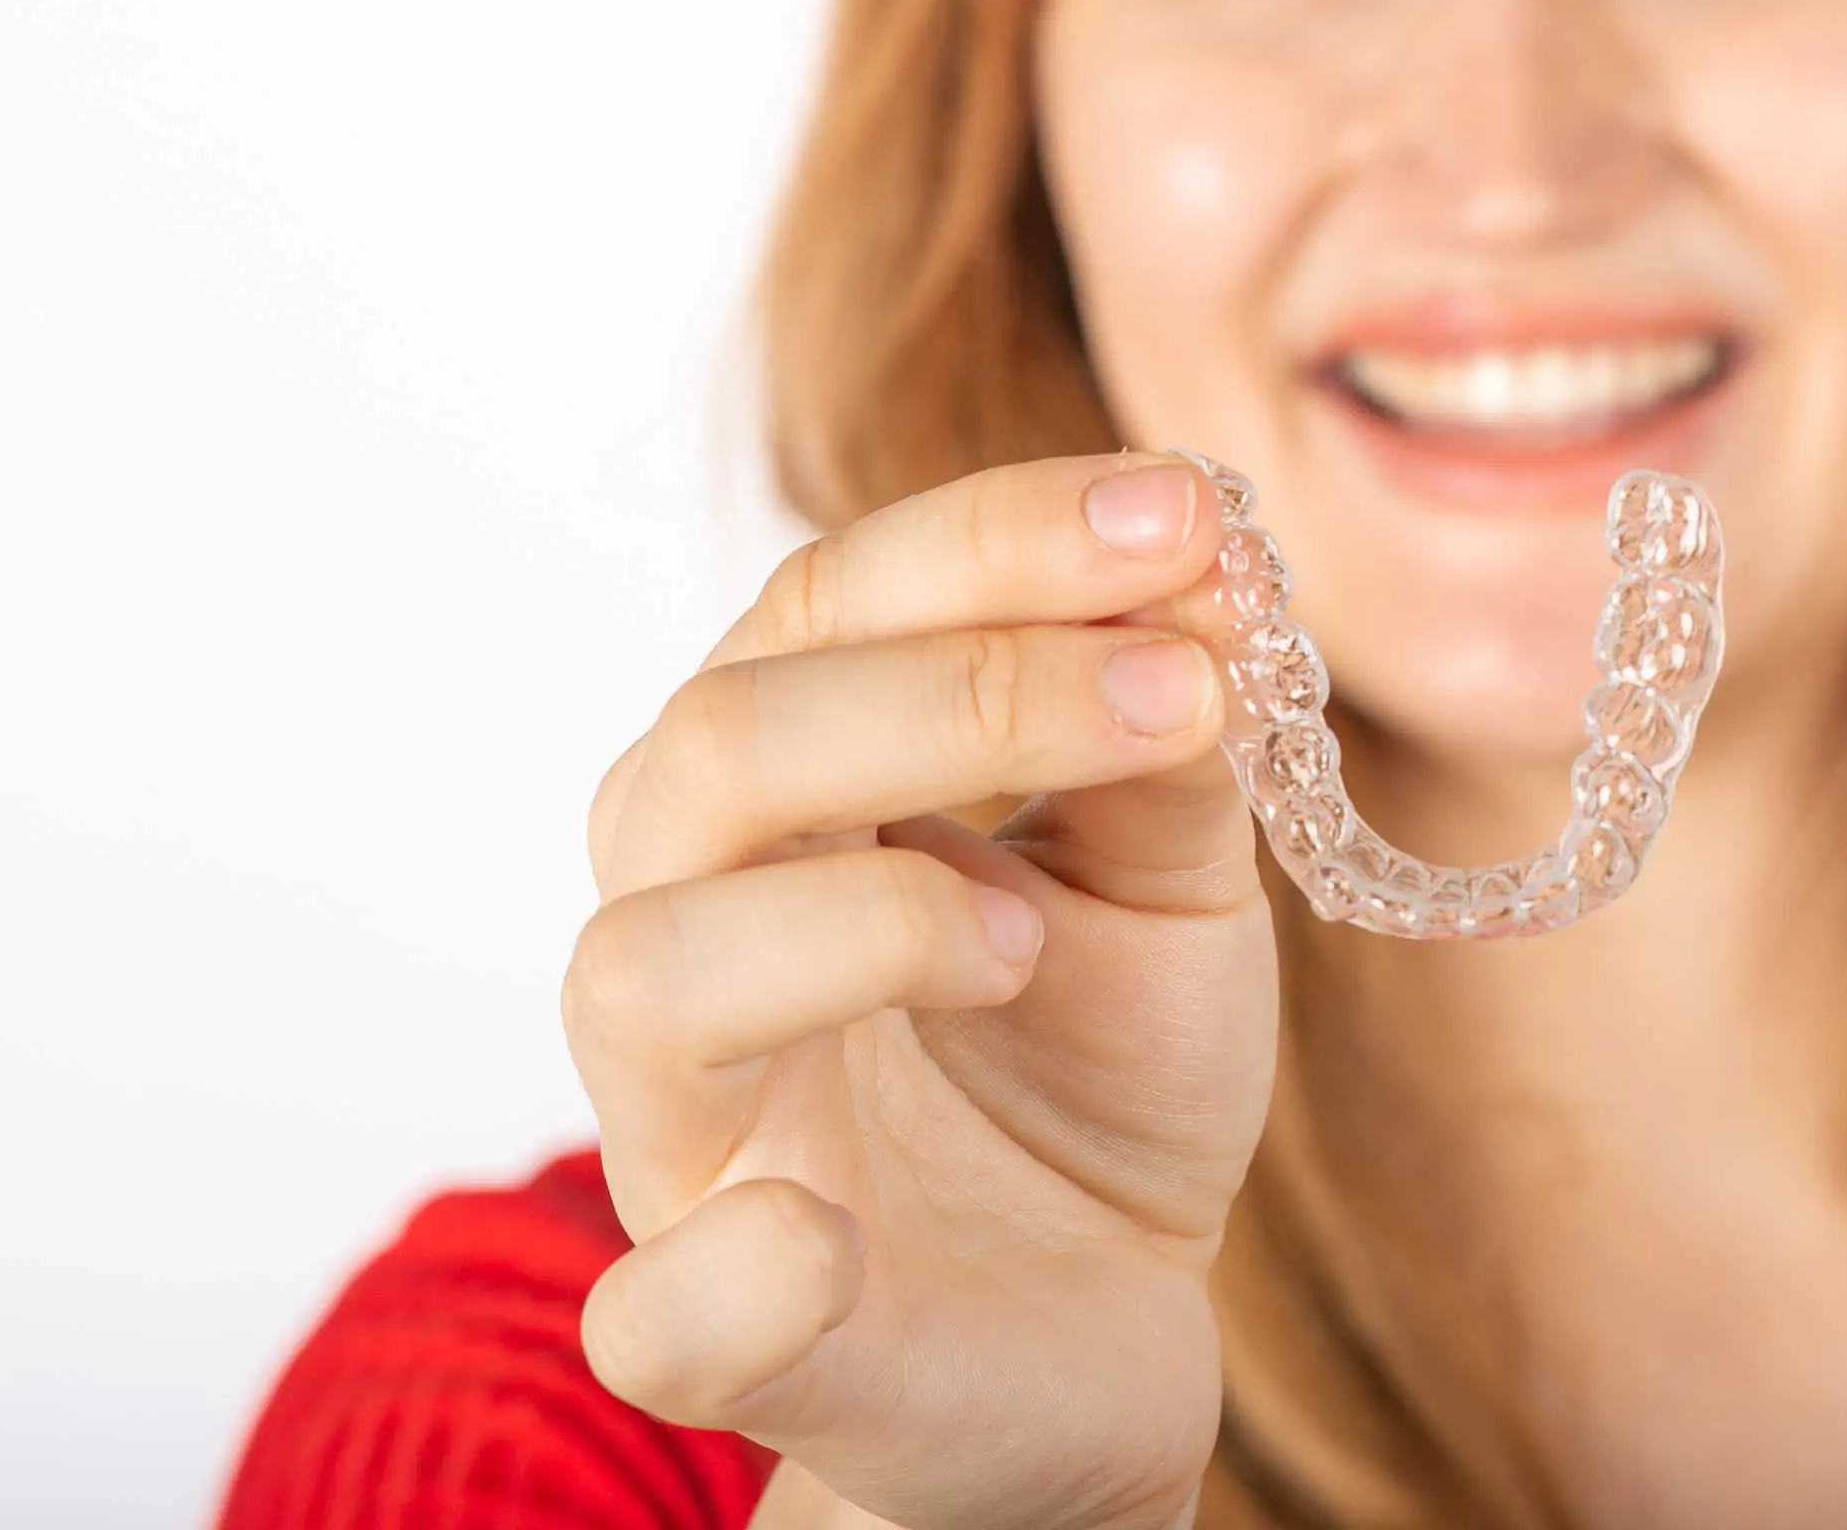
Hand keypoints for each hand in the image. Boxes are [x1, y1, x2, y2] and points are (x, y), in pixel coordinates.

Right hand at [563, 451, 1273, 1529]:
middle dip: (959, 686)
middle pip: (722, 747)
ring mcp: (697, 1138)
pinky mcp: (729, 1332)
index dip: (1000, 539)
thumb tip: (1196, 573)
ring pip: (649, 975)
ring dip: (861, 918)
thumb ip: (1166, 736)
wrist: (1102, 1322)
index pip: (830, 603)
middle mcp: (695, 928)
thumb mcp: (1170, 874)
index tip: (1188, 514)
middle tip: (1179, 688)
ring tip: (1036, 939)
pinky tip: (824, 1238)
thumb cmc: (1097, 1067)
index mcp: (784, 791)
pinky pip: (660, 1308)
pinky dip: (729, 1272)